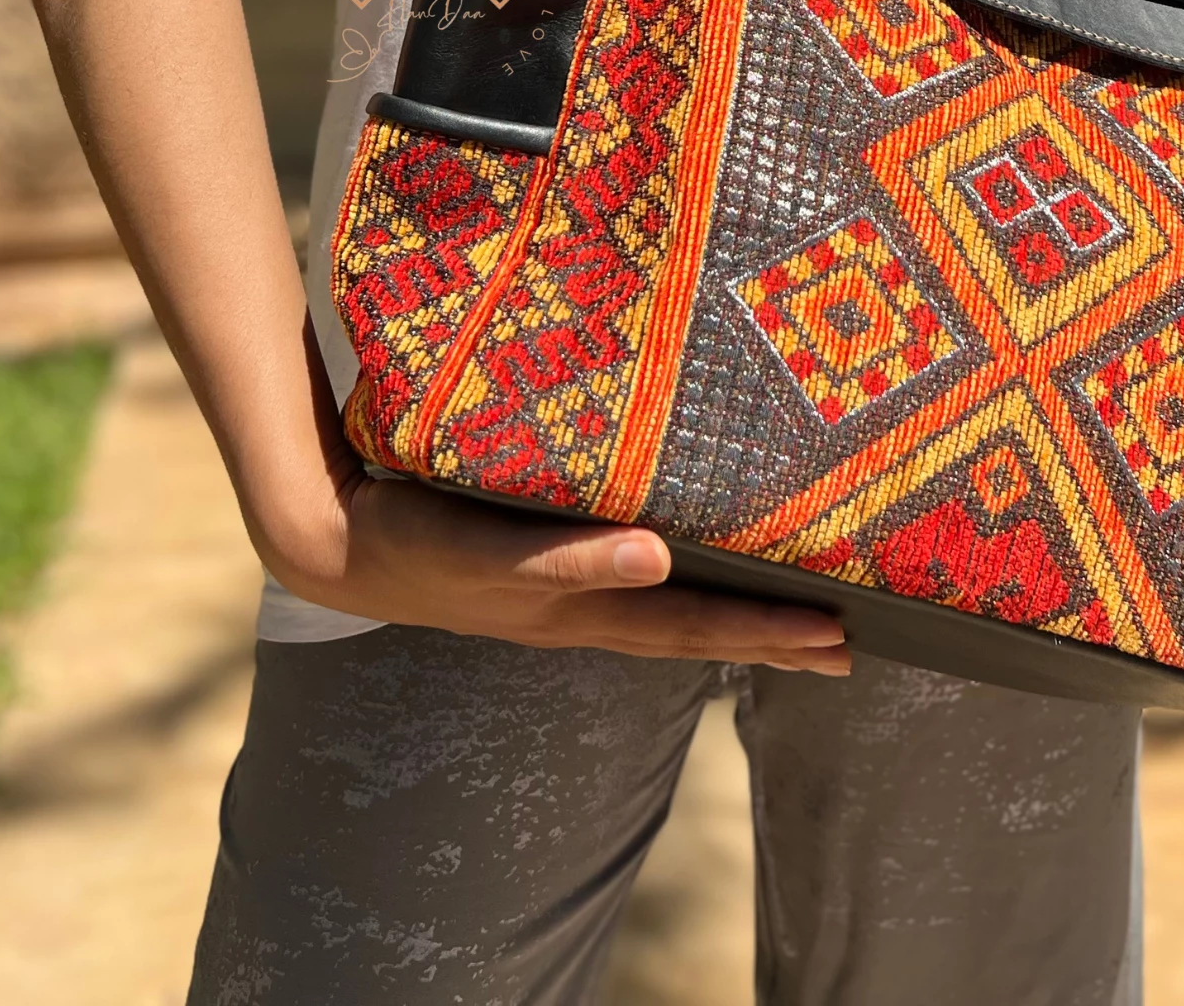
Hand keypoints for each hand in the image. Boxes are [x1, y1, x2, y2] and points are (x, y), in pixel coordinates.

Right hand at [267, 464, 851, 674]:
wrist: (338, 543)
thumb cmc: (416, 539)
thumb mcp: (489, 552)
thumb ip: (569, 557)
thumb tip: (660, 556)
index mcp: (582, 608)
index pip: (696, 626)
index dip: (767, 631)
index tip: (839, 633)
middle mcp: (583, 609)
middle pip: (696, 632)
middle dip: (770, 640)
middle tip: (845, 643)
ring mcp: (562, 597)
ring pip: (669, 614)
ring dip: (733, 620)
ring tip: (791, 623)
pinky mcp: (542, 571)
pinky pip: (632, 585)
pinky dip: (678, 587)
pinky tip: (686, 572)